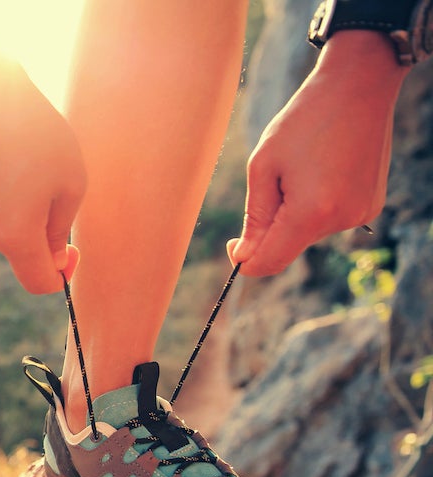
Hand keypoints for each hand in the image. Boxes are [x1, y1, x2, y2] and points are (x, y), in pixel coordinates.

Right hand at [0, 64, 85, 293]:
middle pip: (21, 254)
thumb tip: (55, 259)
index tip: (71, 252)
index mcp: (16, 234)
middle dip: (40, 236)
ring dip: (18, 215)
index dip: (61, 274)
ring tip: (24, 171)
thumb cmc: (39, 135)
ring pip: (2, 233)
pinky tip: (3, 167)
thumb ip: (61, 230)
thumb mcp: (71, 182)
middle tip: (52, 192)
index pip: (39, 282)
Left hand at [229, 31, 409, 276]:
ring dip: (295, 213)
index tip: (233, 243)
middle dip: (271, 227)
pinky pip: (330, 220)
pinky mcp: (371, 205)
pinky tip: (323, 171)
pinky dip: (316, 206)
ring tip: (304, 168)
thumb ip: (254, 218)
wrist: (358, 87)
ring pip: (308, 233)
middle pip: (289, 247)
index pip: (269, 262)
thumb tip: (244, 258)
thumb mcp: (263, 166)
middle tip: (274, 181)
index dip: (245, 262)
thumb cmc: (302, 122)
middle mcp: (341, 220)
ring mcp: (360, 214)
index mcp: (311, 213)